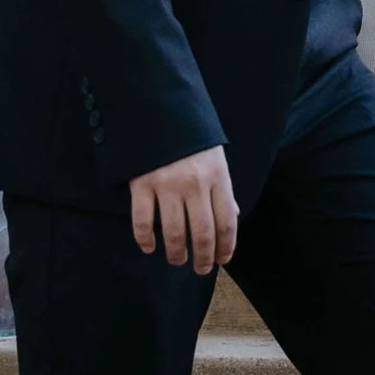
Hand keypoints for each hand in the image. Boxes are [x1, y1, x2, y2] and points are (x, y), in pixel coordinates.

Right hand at [130, 143, 237, 273]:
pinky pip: (142, 221)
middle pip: (202, 233)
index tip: (222, 260)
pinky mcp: (142, 184)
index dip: (226, 247)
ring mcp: (167, 184)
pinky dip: (145, 239)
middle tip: (200, 270)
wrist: (159, 105)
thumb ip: (222, 188)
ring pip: (173, 233)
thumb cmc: (190, 136)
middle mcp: (194, 183)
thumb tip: (232, 218)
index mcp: (217, 175)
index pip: (226, 222)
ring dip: (176, 253)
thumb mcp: (215, 157)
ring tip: (177, 260)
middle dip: (203, 258)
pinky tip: (150, 248)